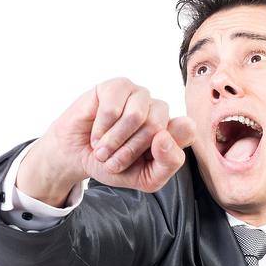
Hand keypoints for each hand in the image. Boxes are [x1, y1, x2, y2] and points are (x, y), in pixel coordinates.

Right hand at [18, 79, 195, 204]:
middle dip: (129, 152)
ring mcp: (139, 95)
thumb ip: (166, 165)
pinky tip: (96, 133)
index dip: (169, 146)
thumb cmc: (113, 164)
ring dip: (114, 141)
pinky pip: (113, 108)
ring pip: (136, 115)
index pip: (187, 130)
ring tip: (102, 149)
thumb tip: (164, 137)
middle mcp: (159, 109)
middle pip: (156, 126)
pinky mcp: (118, 86)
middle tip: (113, 162)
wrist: (78, 155)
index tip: (151, 158)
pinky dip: (100, 129)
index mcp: (172, 132)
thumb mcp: (145, 179)